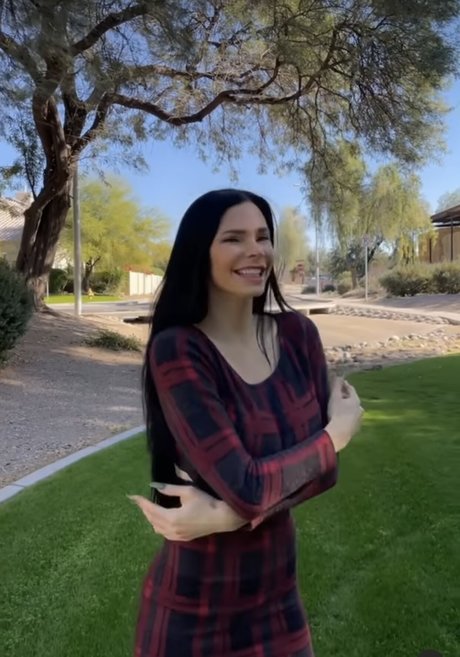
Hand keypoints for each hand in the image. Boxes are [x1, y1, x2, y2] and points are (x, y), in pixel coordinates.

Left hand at [128, 483, 245, 541]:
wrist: (222, 518)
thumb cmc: (206, 502)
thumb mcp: (188, 492)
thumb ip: (170, 489)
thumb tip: (154, 486)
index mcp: (172, 517)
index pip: (152, 509)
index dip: (142, 502)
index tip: (133, 497)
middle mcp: (172, 529)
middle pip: (152, 520)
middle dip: (145, 510)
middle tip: (140, 500)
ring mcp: (177, 536)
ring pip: (156, 528)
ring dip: (151, 518)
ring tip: (149, 508)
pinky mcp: (182, 538)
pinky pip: (164, 534)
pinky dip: (158, 526)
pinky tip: (160, 519)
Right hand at [326, 377, 362, 451]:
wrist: (338, 434)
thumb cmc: (336, 413)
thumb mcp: (334, 397)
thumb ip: (336, 385)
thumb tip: (338, 375)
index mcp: (356, 401)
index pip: (350, 389)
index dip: (344, 385)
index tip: (339, 382)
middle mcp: (360, 410)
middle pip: (352, 400)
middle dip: (345, 396)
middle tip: (337, 394)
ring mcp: (358, 420)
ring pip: (352, 410)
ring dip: (346, 407)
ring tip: (338, 407)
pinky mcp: (354, 429)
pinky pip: (350, 419)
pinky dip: (345, 416)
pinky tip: (339, 418)